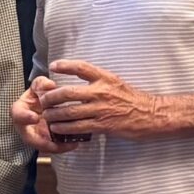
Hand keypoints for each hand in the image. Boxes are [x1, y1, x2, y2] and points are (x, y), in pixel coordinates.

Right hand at [10, 77, 84, 154]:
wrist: (42, 105)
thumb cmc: (39, 96)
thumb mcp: (39, 86)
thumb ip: (42, 84)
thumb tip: (50, 85)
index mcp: (20, 110)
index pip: (18, 114)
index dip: (25, 117)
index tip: (34, 117)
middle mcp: (26, 127)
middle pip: (29, 139)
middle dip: (42, 142)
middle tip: (55, 143)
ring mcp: (35, 136)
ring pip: (43, 146)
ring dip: (56, 146)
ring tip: (71, 143)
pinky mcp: (46, 142)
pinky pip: (54, 147)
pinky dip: (64, 147)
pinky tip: (75, 142)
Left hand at [37, 60, 170, 140]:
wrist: (150, 114)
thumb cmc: (132, 99)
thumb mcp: (116, 82)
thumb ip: (98, 81)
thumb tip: (78, 80)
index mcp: (105, 78)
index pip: (82, 68)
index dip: (66, 65)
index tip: (53, 65)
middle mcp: (101, 92)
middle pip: (68, 92)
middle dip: (51, 97)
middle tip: (43, 100)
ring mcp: (101, 109)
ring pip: (70, 112)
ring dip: (55, 114)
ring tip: (47, 115)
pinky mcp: (103, 125)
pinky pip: (78, 127)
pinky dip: (65, 128)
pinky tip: (57, 128)